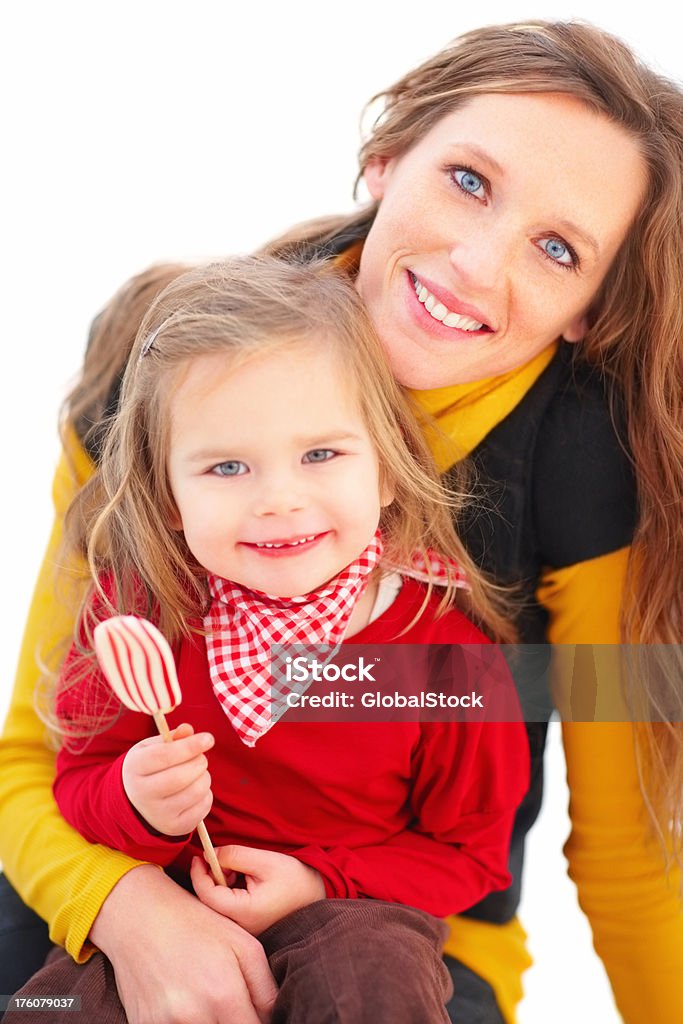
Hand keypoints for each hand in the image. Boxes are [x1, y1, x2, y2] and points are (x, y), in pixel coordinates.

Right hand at [92, 864, 276, 1023]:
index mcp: (222, 994)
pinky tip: (185, 1005)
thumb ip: (265, 988)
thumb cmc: (196, 924)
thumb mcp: (243, 943)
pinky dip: (185, 1023)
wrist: (138, 915)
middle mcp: (192, 1016)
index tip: (254, 1013)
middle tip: (231, 1003)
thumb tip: (273, 1019)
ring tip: (207, 1000)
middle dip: (235, 1023)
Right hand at [121, 722, 214, 834]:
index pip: (164, 756)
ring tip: (196, 773)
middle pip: (181, 776)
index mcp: (135, 767)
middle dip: (199, 762)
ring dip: (204, 777)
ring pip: (196, 791)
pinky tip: (195, 790)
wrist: (136, 801)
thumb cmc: (149, 767)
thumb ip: (173, 737)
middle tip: (200, 757)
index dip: (189, 746)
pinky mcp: (174, 827)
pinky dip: (206, 794)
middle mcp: (142, 794)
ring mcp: (158, 814)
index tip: (208, 738)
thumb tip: (188, 730)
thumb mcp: (154, 747)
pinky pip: (203, 806)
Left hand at [191, 845, 325, 934]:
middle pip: (209, 902)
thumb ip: (234, 856)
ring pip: (217, 905)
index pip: (208, 895)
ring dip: (220, 883)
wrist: (318, 897)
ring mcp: (244, 930)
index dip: (199, 874)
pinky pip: (228, 909)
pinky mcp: (248, 926)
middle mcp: (241, 927)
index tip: (200, 855)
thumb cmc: (295, 879)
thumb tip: (211, 855)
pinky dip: (228, 891)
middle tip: (223, 859)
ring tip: (237, 868)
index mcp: (245, 912)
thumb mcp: (265, 860)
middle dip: (210, 877)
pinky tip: (241, 879)